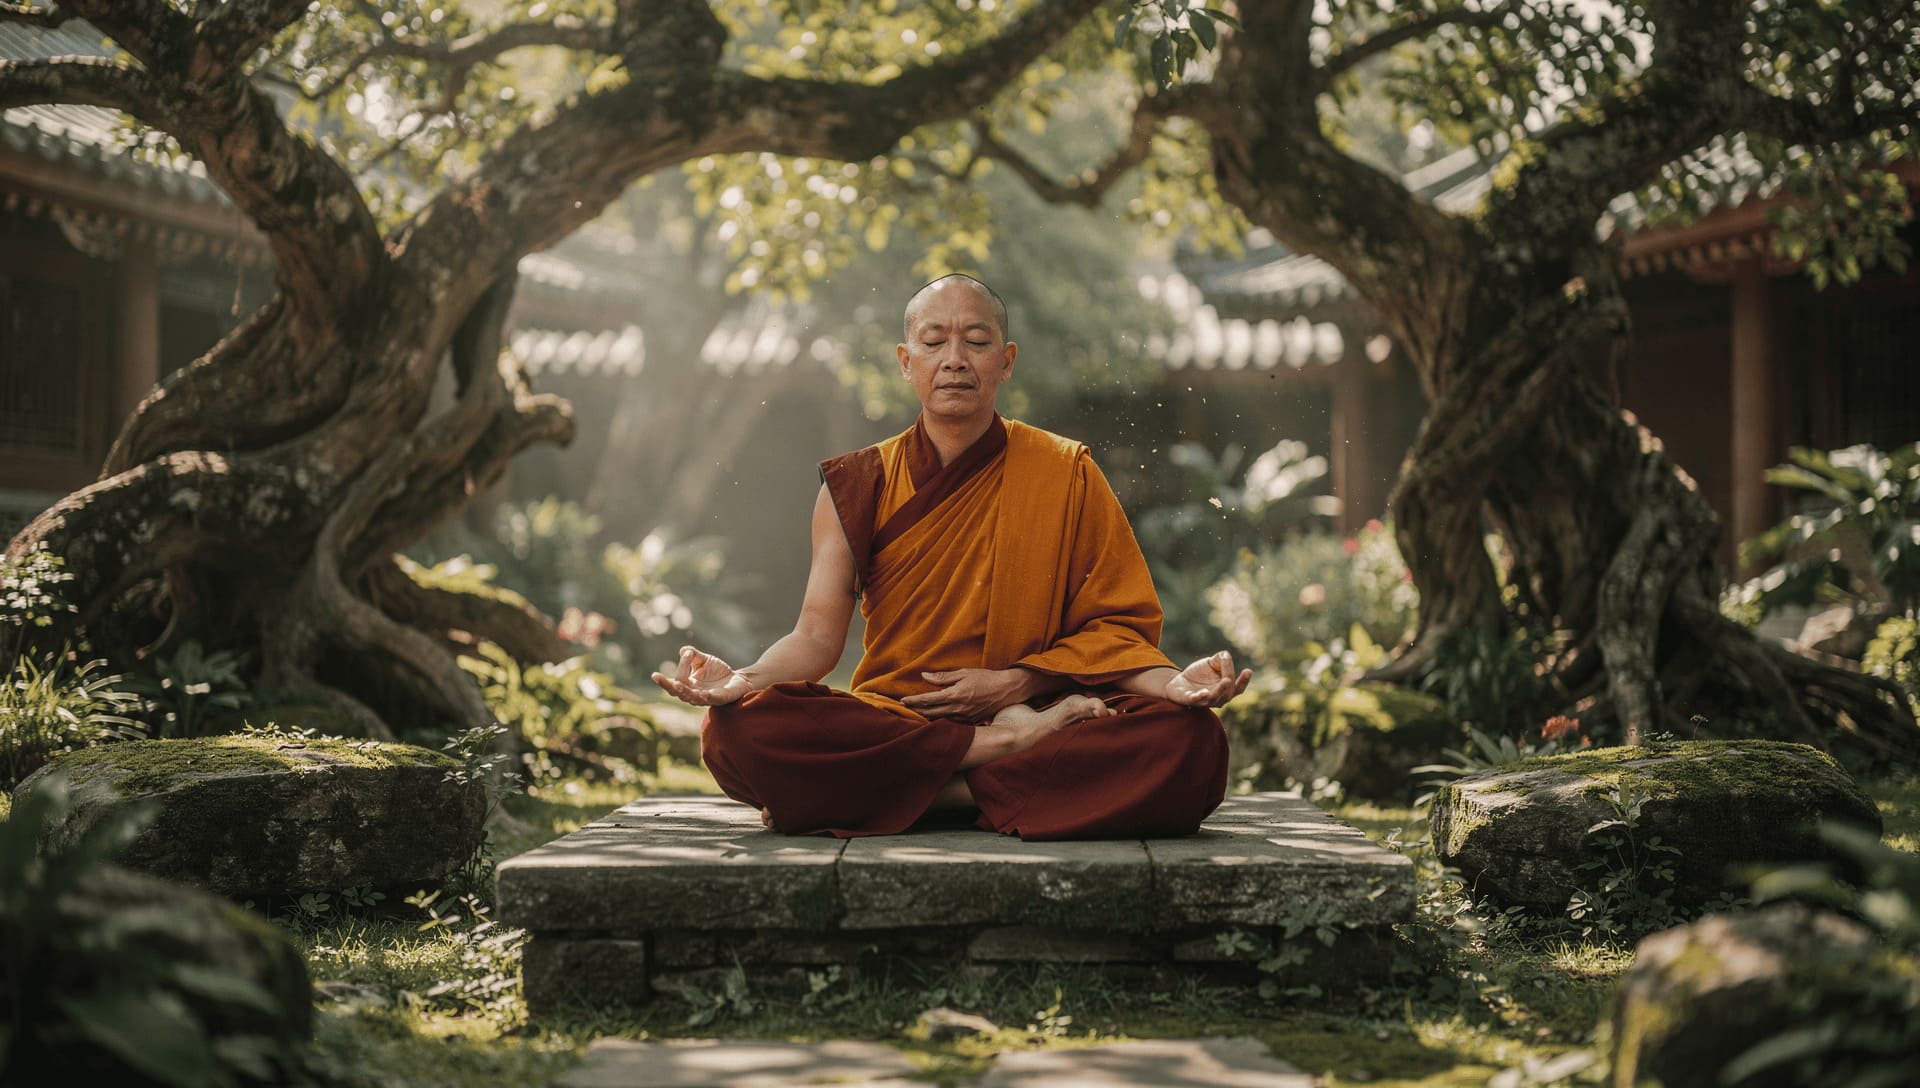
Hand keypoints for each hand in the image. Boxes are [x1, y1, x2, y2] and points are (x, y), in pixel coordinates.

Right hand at [651, 645, 753, 706]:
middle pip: (677, 692)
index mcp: (687, 685)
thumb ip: (693, 655)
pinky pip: (711, 700)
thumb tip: (683, 650)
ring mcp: (706, 698)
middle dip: (667, 685)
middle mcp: (694, 694)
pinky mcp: (720, 699)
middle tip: (657, 677)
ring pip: (692, 698)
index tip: (667, 664)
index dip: (663, 680)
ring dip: (684, 691)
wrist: (738, 679)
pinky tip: (702, 693)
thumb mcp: (704, 659)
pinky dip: (706, 697)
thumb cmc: (717, 671)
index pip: (672, 684)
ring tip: (677, 684)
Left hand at [901, 667, 1032, 721]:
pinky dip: (941, 720)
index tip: (902, 700)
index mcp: (954, 695)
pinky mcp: (970, 722)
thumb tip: (924, 676)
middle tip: (905, 707)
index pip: (927, 700)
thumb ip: (943, 677)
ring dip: (926, 716)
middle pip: (930, 712)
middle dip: (916, 710)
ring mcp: (964, 717)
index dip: (913, 701)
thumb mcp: (964, 673)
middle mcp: (958, 708)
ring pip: (939, 719)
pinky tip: (935, 718)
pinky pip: (951, 723)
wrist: (1007, 690)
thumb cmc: (986, 678)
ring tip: (917, 712)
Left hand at [1165, 651, 1251, 707]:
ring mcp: (1204, 701)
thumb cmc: (1198, 675)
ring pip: (1214, 698)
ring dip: (1220, 690)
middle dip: (1229, 685)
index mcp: (1225, 690)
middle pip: (1227, 693)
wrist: (1178, 682)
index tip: (1248, 670)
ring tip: (1225, 681)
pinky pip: (1196, 700)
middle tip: (1230, 677)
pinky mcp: (1189, 700)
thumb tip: (1226, 655)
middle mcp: (1217, 699)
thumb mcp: (1210, 664)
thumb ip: (1220, 659)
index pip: (1238, 688)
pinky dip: (1201, 696)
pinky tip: (1204, 692)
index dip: (1244, 681)